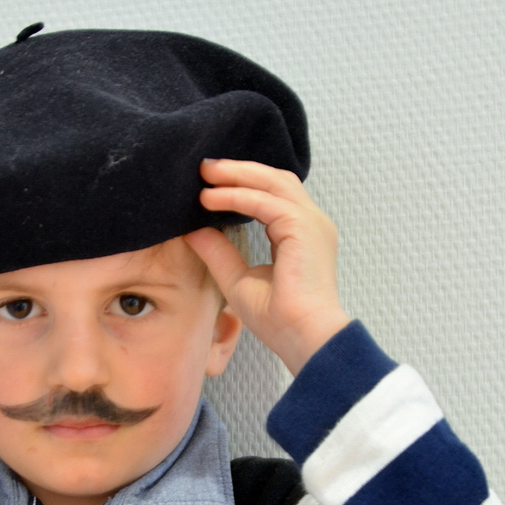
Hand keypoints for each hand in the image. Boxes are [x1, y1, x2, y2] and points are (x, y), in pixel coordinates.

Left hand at [184, 159, 350, 375]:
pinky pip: (266, 202)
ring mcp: (311, 223)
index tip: (211, 182)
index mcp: (300, 234)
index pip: (273, 196)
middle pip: (274, 180)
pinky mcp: (304, 227)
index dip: (243, 184)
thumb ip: (219, 252)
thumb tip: (192, 231)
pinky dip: (237, 196)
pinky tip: (211, 199)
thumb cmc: (279, 320)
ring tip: (206, 174)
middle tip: (205, 168)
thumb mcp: (238, 280)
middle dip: (239, 170)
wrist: (302, 337)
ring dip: (237, 175)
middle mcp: (310, 223)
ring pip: (273, 182)